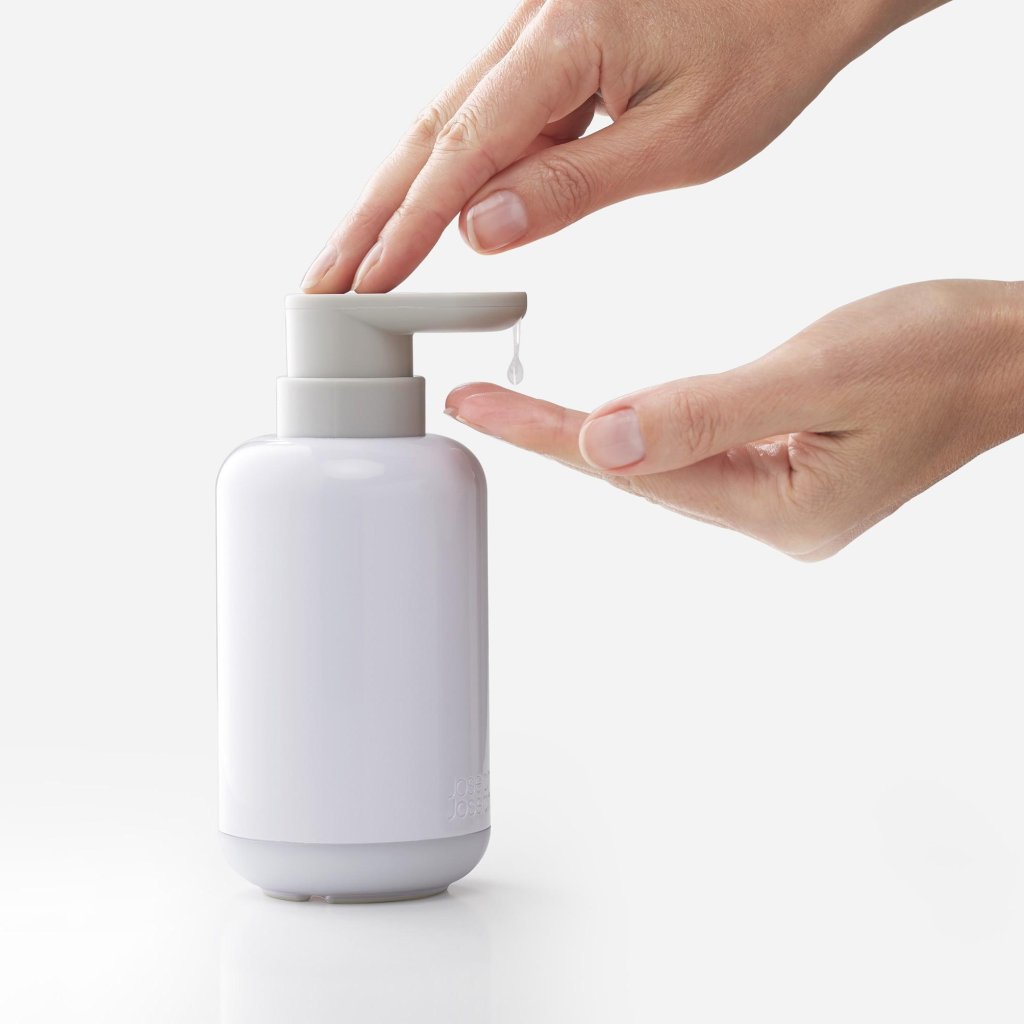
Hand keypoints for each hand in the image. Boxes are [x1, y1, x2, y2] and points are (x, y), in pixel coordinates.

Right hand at [301, 0, 946, 293]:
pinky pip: (485, 120)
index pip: (463, 149)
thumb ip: (574, 186)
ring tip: (352, 264)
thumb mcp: (681, 141)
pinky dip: (448, 177)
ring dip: (395, 199)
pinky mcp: (549, 53)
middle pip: (426, 132)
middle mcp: (533, 26)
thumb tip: (478, 228)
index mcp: (567, 41)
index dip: (407, 225)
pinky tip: (422, 223)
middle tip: (318, 283)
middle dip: (369, 216)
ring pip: (445, 126)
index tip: (366, 284)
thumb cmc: (765, 51)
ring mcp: (536, 35)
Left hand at [444, 281, 1023, 559]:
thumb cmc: (940, 353)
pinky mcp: (788, 476)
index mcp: (783, 509)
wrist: (1011, 357)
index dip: (550, 436)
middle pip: (641, 476)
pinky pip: (697, 456)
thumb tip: (605, 439)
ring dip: (594, 436)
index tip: (475, 410)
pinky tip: (610, 421)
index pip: (637, 469)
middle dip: (556, 438)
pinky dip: (648, 430)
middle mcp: (776, 521)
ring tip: (514, 410)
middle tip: (474, 404)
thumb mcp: (822, 371)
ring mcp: (783, 503)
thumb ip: (708, 410)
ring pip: (666, 467)